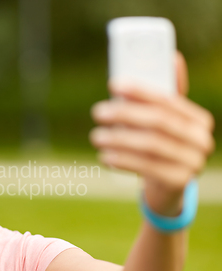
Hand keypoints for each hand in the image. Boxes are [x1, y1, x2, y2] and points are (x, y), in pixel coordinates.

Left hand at [90, 53, 214, 215]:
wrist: (166, 187)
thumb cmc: (159, 146)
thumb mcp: (161, 121)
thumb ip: (163, 94)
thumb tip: (173, 55)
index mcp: (198, 119)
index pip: (168, 99)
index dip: (140, 90)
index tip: (113, 84)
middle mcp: (201, 139)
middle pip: (159, 121)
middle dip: (125, 115)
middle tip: (98, 112)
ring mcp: (194, 162)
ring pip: (151, 145)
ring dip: (119, 139)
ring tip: (96, 136)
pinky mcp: (180, 182)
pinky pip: (148, 168)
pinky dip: (123, 160)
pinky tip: (105, 157)